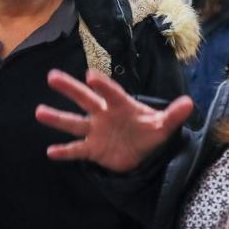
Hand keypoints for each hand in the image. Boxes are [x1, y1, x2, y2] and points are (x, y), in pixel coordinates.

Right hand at [35, 68, 192, 172]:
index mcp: (121, 105)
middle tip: (52, 76)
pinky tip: (50, 152)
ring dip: (57, 118)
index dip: (102, 85)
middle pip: (85, 100)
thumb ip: (173, 115)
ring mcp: (96, 132)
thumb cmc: (150, 132)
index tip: (90, 75)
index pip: (111, 93)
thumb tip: (189, 103)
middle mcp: (104, 115)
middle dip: (70, 89)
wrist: (143, 153)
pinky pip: (76, 150)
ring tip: (39, 112)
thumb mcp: (164, 126)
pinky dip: (64, 152)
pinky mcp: (92, 150)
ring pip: (74, 123)